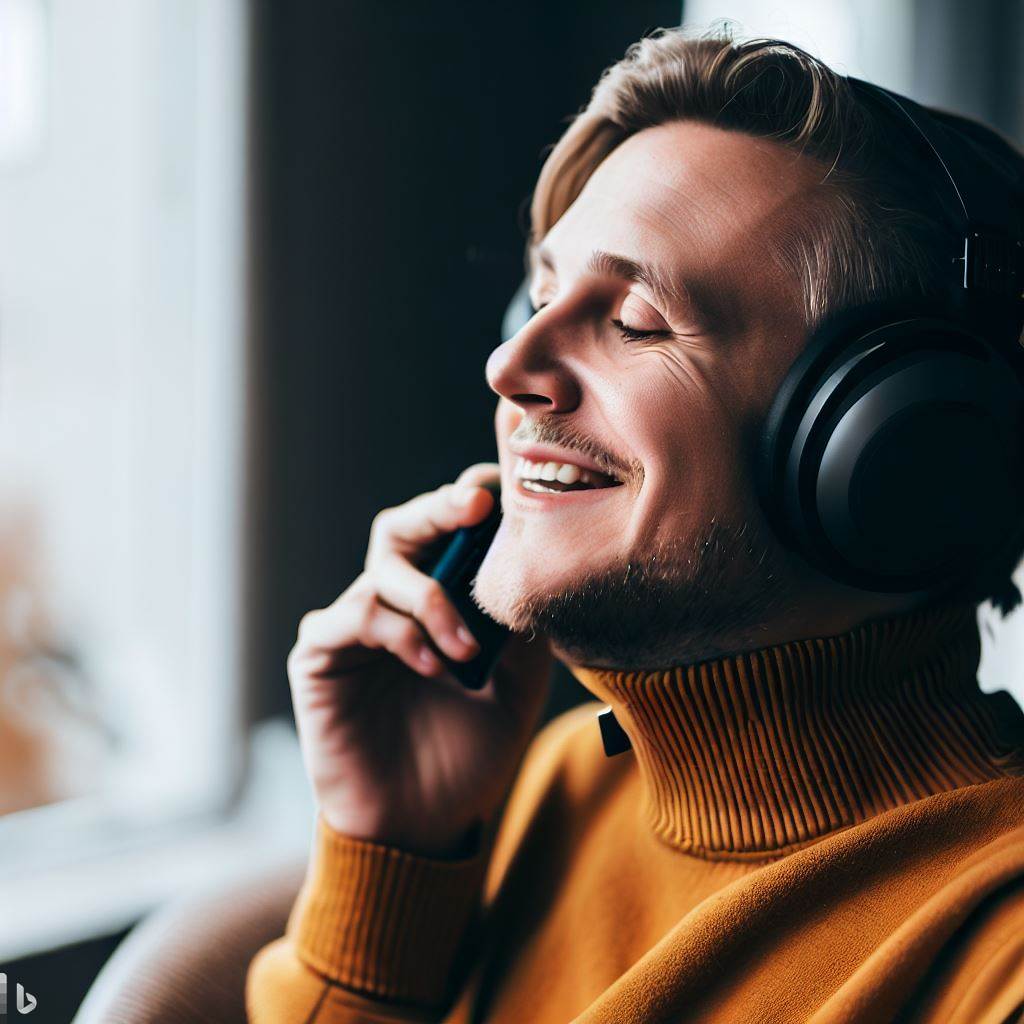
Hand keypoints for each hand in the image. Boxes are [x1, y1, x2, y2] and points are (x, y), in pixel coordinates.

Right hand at [287, 463, 551, 857]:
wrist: (422, 825)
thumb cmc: (468, 755)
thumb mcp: (516, 688)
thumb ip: (523, 629)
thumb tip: (536, 566)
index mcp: (437, 604)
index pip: (447, 535)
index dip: (471, 505)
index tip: (502, 493)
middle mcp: (392, 605)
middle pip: (403, 528)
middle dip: (439, 509)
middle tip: (474, 506)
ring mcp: (353, 628)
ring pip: (382, 572)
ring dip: (433, 601)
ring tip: (464, 653)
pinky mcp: (321, 656)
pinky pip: (353, 616)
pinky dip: (399, 632)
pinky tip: (431, 666)